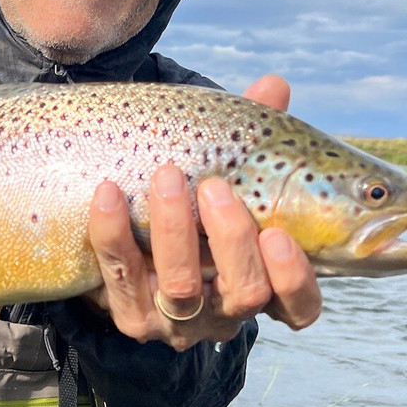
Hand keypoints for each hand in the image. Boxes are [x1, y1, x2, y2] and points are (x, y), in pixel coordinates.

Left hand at [84, 75, 321, 350]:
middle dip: (232, 239)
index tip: (279, 235)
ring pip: (183, 288)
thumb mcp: (224, 177)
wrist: (124, 245)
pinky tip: (107, 194)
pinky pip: (120, 279)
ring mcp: (176, 321)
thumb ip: (251, 140)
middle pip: (245, 293)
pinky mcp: (129, 315)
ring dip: (175, 230)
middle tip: (215, 188)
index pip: (299, 306)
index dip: (295, 278)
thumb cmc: (191, 207)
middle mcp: (225, 312)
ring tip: (166, 177)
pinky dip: (113, 235)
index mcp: (262, 285)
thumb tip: (273, 86)